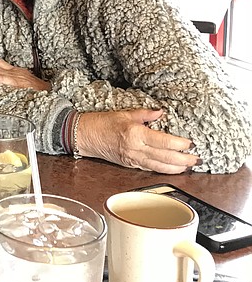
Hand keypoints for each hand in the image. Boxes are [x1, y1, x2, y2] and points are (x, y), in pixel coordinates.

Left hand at [0, 53, 49, 90]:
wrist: (51, 91)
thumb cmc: (39, 89)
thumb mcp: (26, 84)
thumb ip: (16, 83)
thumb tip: (6, 85)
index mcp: (17, 71)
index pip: (1, 63)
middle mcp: (16, 71)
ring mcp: (17, 76)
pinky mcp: (18, 83)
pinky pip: (4, 79)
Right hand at [77, 109, 199, 173]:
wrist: (85, 135)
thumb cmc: (102, 123)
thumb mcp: (124, 113)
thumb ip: (145, 114)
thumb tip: (161, 112)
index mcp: (135, 133)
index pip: (163, 141)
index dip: (179, 144)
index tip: (189, 143)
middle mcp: (136, 148)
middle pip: (165, 157)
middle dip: (183, 159)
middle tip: (196, 158)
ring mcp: (133, 158)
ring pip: (160, 167)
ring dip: (176, 168)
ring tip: (189, 166)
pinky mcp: (130, 164)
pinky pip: (150, 169)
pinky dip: (164, 170)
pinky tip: (172, 169)